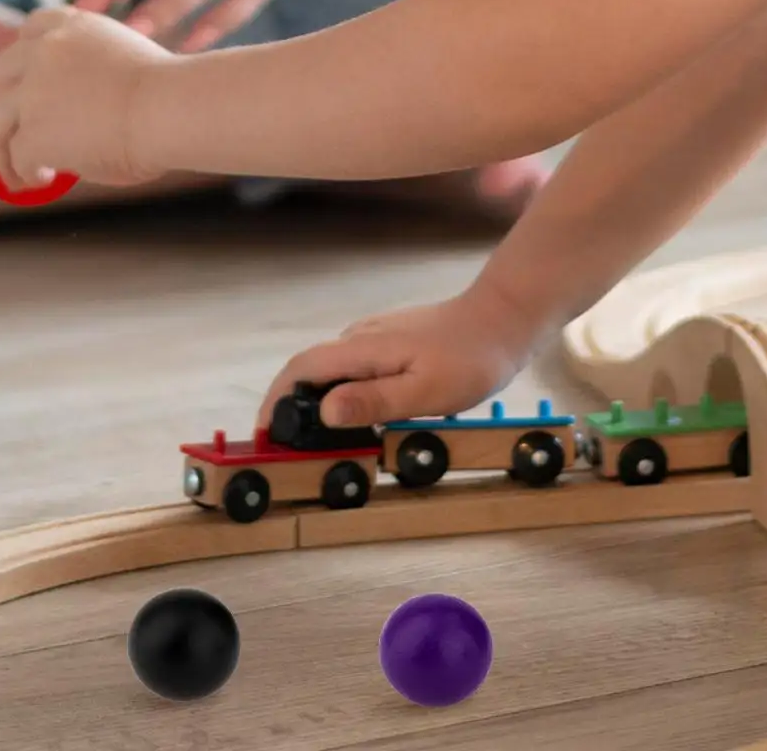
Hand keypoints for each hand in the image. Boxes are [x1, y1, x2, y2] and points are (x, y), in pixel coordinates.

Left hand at [0, 7, 173, 187]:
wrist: (171, 109)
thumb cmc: (167, 93)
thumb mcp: (121, 60)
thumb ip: (88, 72)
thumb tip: (79, 109)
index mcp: (71, 26)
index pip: (30, 31)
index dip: (20, 60)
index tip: (21, 81)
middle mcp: (43, 51)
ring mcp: (32, 91)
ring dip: (0, 149)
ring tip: (14, 172)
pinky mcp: (33, 132)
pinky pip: (16, 157)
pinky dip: (21, 172)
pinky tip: (42, 181)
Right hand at [254, 286, 538, 431]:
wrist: (502, 319)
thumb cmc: (470, 359)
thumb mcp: (426, 391)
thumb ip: (374, 401)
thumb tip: (323, 411)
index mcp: (362, 349)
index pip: (300, 370)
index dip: (275, 400)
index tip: (264, 433)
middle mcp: (359, 338)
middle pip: (309, 370)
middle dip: (289, 405)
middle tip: (288, 447)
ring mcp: (373, 337)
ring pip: (331, 370)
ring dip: (316, 401)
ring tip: (318, 440)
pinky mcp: (388, 342)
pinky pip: (352, 369)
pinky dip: (341, 393)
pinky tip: (358, 416)